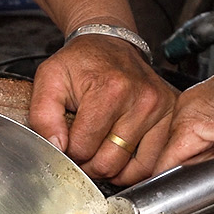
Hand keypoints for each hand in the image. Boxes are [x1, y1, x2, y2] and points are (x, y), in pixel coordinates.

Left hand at [30, 34, 177, 184]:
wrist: (109, 43)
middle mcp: (142, 100)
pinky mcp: (171, 117)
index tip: (68, 138)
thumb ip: (43, 116)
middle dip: (89, 163)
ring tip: (100, 150)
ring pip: (131, 170)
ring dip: (111, 168)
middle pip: (108, 163)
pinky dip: (133, 169)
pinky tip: (120, 155)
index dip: (69, 150)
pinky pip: (152, 163)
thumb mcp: (49, 79)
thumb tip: (57, 148)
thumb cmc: (81, 62)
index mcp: (111, 89)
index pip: (83, 148)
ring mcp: (160, 109)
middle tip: (83, 146)